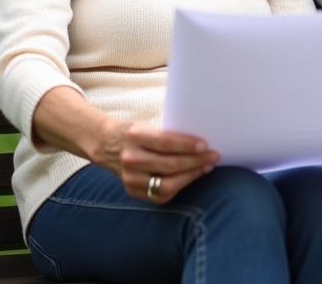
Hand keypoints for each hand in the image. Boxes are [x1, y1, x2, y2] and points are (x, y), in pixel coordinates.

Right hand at [97, 120, 218, 204]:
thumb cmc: (136, 133)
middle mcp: (130, 158)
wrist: (108, 145)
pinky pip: (161, 195)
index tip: (205, 145)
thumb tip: (202, 144)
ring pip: (167, 184)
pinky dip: (179, 187)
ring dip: (191, 176)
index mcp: (135, 136)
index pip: (166, 143)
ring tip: (205, 167)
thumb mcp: (148, 126)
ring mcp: (130, 178)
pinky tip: (190, 178)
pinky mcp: (133, 191)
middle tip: (213, 156)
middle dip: (196, 162)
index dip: (188, 146)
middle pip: (170, 165)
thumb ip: (169, 135)